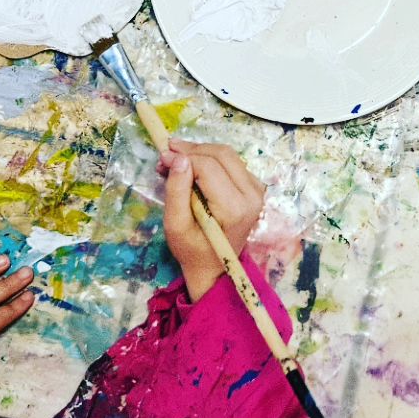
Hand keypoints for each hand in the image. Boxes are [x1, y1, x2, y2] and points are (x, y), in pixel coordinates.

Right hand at [160, 139, 265, 300]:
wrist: (213, 267)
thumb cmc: (192, 250)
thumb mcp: (176, 225)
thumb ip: (176, 191)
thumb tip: (179, 158)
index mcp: (234, 208)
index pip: (208, 166)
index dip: (183, 157)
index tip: (162, 157)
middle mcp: (252, 196)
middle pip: (221, 154)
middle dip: (191, 150)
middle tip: (166, 155)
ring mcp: (256, 191)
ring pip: (228, 155)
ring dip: (200, 152)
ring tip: (175, 161)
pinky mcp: (254, 188)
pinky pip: (232, 163)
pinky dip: (210, 160)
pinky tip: (192, 169)